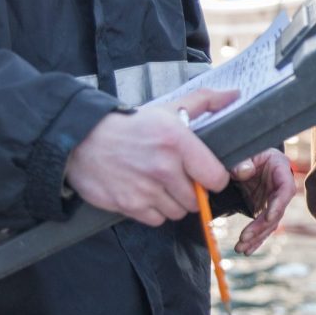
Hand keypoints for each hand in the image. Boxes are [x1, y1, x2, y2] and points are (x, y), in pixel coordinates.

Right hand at [65, 88, 235, 226]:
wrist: (81, 139)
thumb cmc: (130, 124)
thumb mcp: (168, 108)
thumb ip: (204, 101)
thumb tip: (234, 95)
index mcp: (177, 142)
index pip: (216, 178)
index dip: (213, 178)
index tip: (204, 173)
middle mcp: (163, 168)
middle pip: (197, 200)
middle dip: (192, 191)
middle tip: (178, 178)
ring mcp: (145, 189)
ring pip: (178, 212)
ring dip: (174, 202)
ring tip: (160, 184)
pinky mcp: (129, 205)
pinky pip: (156, 220)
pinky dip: (154, 211)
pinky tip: (146, 193)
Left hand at [230, 149, 296, 254]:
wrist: (247, 155)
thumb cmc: (249, 150)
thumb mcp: (247, 151)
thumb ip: (244, 161)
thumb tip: (243, 171)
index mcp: (281, 169)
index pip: (286, 190)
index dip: (278, 205)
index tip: (268, 217)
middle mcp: (281, 187)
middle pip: (277, 211)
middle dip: (261, 227)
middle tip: (244, 238)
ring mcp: (273, 199)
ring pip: (270, 223)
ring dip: (257, 237)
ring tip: (241, 248)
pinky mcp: (264, 208)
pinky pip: (263, 226)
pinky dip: (256, 239)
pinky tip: (247, 249)